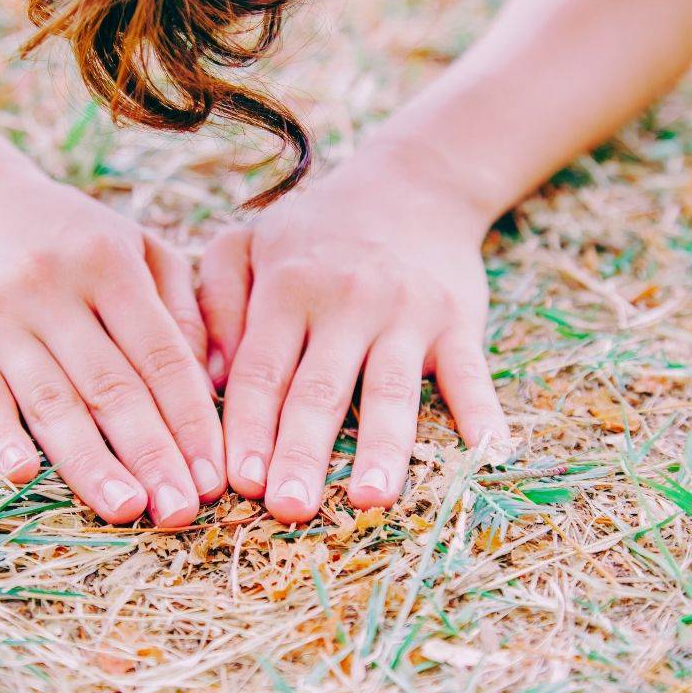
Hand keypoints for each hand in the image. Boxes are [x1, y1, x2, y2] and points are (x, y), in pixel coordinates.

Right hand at [0, 172, 224, 526]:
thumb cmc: (72, 237)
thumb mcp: (137, 246)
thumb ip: (182, 305)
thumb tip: (215, 380)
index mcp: (110, 264)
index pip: (161, 355)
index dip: (190, 420)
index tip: (213, 476)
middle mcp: (55, 288)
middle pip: (111, 387)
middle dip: (151, 454)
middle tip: (180, 511)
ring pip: (51, 400)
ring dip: (89, 461)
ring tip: (125, 509)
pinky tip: (20, 474)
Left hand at [198, 151, 510, 523]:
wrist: (413, 184)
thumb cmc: (315, 230)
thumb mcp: (250, 243)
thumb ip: (215, 302)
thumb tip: (203, 378)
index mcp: (289, 287)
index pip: (262, 370)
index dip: (248, 427)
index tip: (236, 481)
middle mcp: (348, 301)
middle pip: (321, 390)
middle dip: (302, 452)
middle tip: (286, 509)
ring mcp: (408, 313)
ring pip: (392, 390)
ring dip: (384, 448)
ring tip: (371, 499)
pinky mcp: (458, 321)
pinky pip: (470, 373)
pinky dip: (483, 413)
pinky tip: (488, 454)